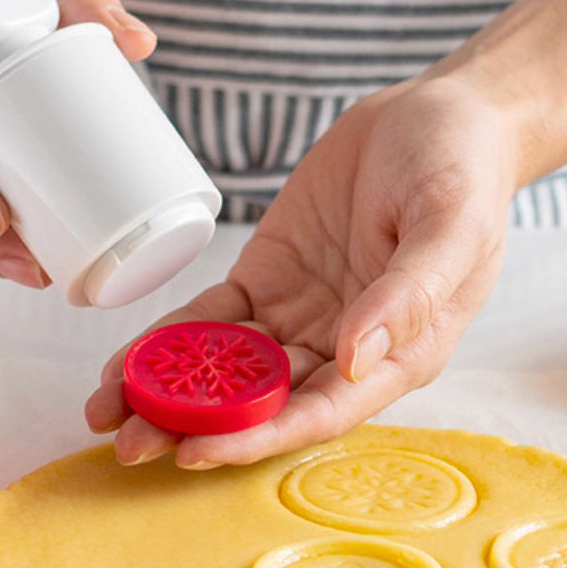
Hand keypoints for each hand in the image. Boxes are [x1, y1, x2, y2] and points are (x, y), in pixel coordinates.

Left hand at [85, 72, 519, 466]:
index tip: (197, 450)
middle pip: (262, 403)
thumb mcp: (450, 227)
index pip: (320, 412)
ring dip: (169, 391)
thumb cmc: (463, 172)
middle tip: (125, 443)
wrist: (440, 116)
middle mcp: (342, 349)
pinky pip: (213, 317)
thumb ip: (407, 294)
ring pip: (227, 368)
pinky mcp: (268, 278)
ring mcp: (302, 315)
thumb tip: (352, 361)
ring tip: (103, 409)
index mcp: (397, 354)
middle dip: (194, 426)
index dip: (258, 436)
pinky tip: (126, 358)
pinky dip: (170, 338)